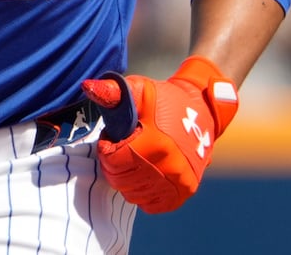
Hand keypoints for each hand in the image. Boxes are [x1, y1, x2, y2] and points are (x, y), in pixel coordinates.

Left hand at [81, 55, 238, 212]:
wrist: (202, 108)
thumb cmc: (164, 99)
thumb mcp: (139, 90)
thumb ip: (112, 91)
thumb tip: (88, 86)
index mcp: (156, 144)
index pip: (112, 161)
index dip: (107, 147)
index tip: (116, 136)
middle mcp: (170, 167)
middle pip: (120, 181)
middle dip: (115, 164)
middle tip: (125, 146)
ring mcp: (179, 182)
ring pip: (132, 194)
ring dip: (127, 178)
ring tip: (137, 156)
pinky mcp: (185, 191)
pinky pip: (149, 204)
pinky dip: (143, 191)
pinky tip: (147, 172)